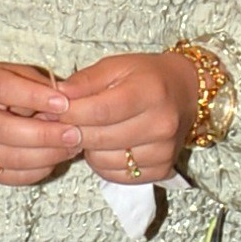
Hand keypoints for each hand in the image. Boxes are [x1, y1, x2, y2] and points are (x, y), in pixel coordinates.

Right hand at [0, 62, 74, 185]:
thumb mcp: (15, 73)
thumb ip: (37, 85)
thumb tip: (64, 104)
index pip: (3, 89)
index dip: (34, 97)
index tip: (63, 103)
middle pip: (4, 129)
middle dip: (44, 134)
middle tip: (73, 134)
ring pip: (7, 157)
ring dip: (45, 155)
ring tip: (70, 148)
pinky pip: (9, 176)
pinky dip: (36, 171)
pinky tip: (54, 160)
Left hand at [54, 52, 200, 184]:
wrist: (186, 93)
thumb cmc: (147, 77)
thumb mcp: (117, 66)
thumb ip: (86, 81)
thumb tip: (56, 96)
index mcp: (151, 92)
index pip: (101, 110)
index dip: (71, 113)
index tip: (54, 110)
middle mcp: (162, 124)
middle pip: (101, 138)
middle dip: (73, 131)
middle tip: (61, 123)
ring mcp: (164, 150)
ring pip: (105, 160)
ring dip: (88, 149)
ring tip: (88, 132)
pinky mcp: (162, 169)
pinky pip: (117, 175)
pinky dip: (103, 164)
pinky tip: (104, 147)